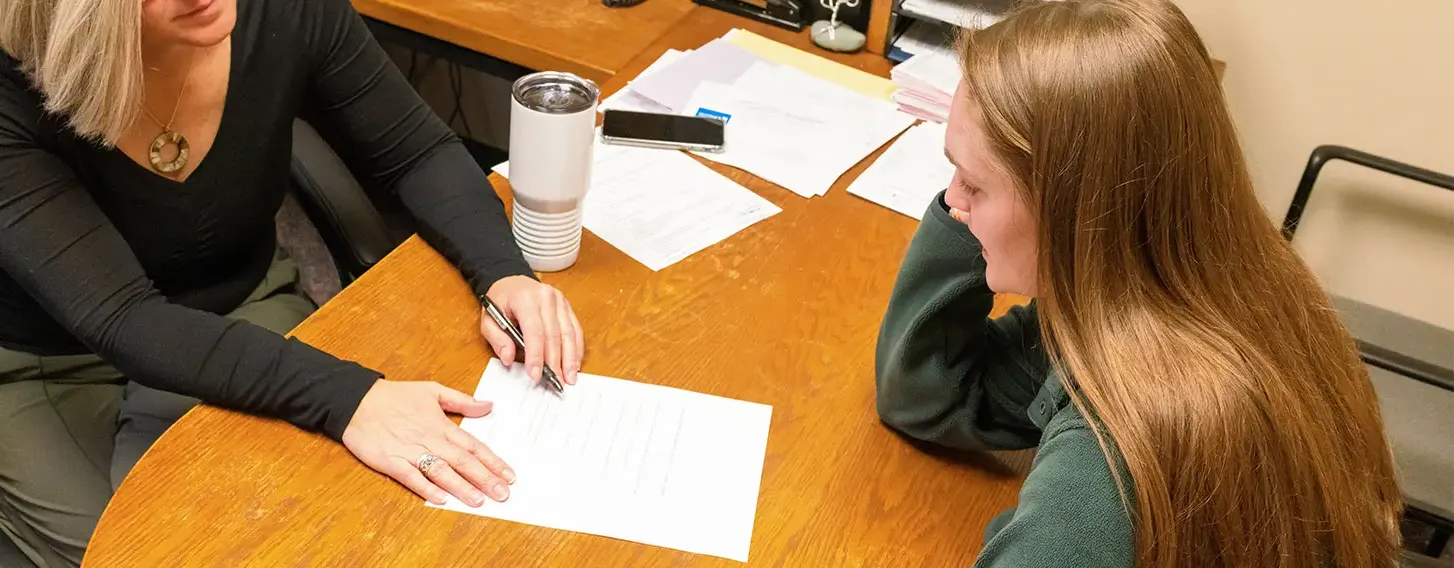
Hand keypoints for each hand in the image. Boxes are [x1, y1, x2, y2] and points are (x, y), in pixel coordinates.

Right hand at [342, 379, 513, 506]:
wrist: (356, 399)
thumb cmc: (394, 395)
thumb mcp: (432, 390)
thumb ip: (462, 401)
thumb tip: (488, 405)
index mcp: (441, 424)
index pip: (473, 446)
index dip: (492, 461)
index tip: (509, 475)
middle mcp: (429, 439)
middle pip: (462, 461)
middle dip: (484, 478)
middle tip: (503, 494)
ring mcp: (409, 451)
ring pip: (440, 471)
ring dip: (461, 487)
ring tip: (479, 501)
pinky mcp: (390, 461)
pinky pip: (411, 477)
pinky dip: (425, 488)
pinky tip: (441, 499)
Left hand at [480, 275, 583, 384]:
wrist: (511, 281)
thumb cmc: (501, 302)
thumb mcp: (489, 319)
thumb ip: (497, 339)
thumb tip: (509, 358)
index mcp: (525, 299)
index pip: (534, 330)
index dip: (536, 355)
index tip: (536, 375)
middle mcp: (546, 297)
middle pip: (554, 334)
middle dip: (555, 362)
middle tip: (555, 382)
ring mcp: (559, 301)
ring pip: (569, 333)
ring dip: (570, 358)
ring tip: (569, 378)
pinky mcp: (567, 306)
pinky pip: (575, 329)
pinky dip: (576, 348)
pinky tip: (574, 364)